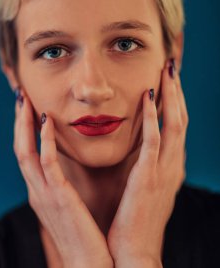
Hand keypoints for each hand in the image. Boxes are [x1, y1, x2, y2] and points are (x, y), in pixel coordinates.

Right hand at [13, 92, 113, 267]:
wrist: (90, 265)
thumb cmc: (84, 235)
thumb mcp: (68, 206)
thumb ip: (63, 186)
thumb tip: (68, 169)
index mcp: (41, 191)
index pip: (26, 153)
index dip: (24, 129)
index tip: (29, 107)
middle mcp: (37, 190)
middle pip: (19, 148)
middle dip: (19, 122)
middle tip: (21, 97)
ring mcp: (44, 195)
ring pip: (26, 153)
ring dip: (24, 125)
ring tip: (26, 101)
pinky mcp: (58, 198)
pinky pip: (47, 165)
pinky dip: (43, 142)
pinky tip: (47, 122)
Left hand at [107, 59, 187, 266]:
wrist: (135, 251)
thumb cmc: (136, 218)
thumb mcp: (146, 186)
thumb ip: (147, 164)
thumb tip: (143, 145)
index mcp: (171, 165)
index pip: (177, 125)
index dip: (175, 100)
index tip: (168, 79)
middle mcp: (173, 164)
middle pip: (180, 118)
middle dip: (176, 91)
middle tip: (171, 66)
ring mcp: (164, 170)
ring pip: (174, 124)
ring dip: (170, 96)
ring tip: (166, 72)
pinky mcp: (149, 177)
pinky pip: (154, 141)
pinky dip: (153, 117)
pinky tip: (147, 97)